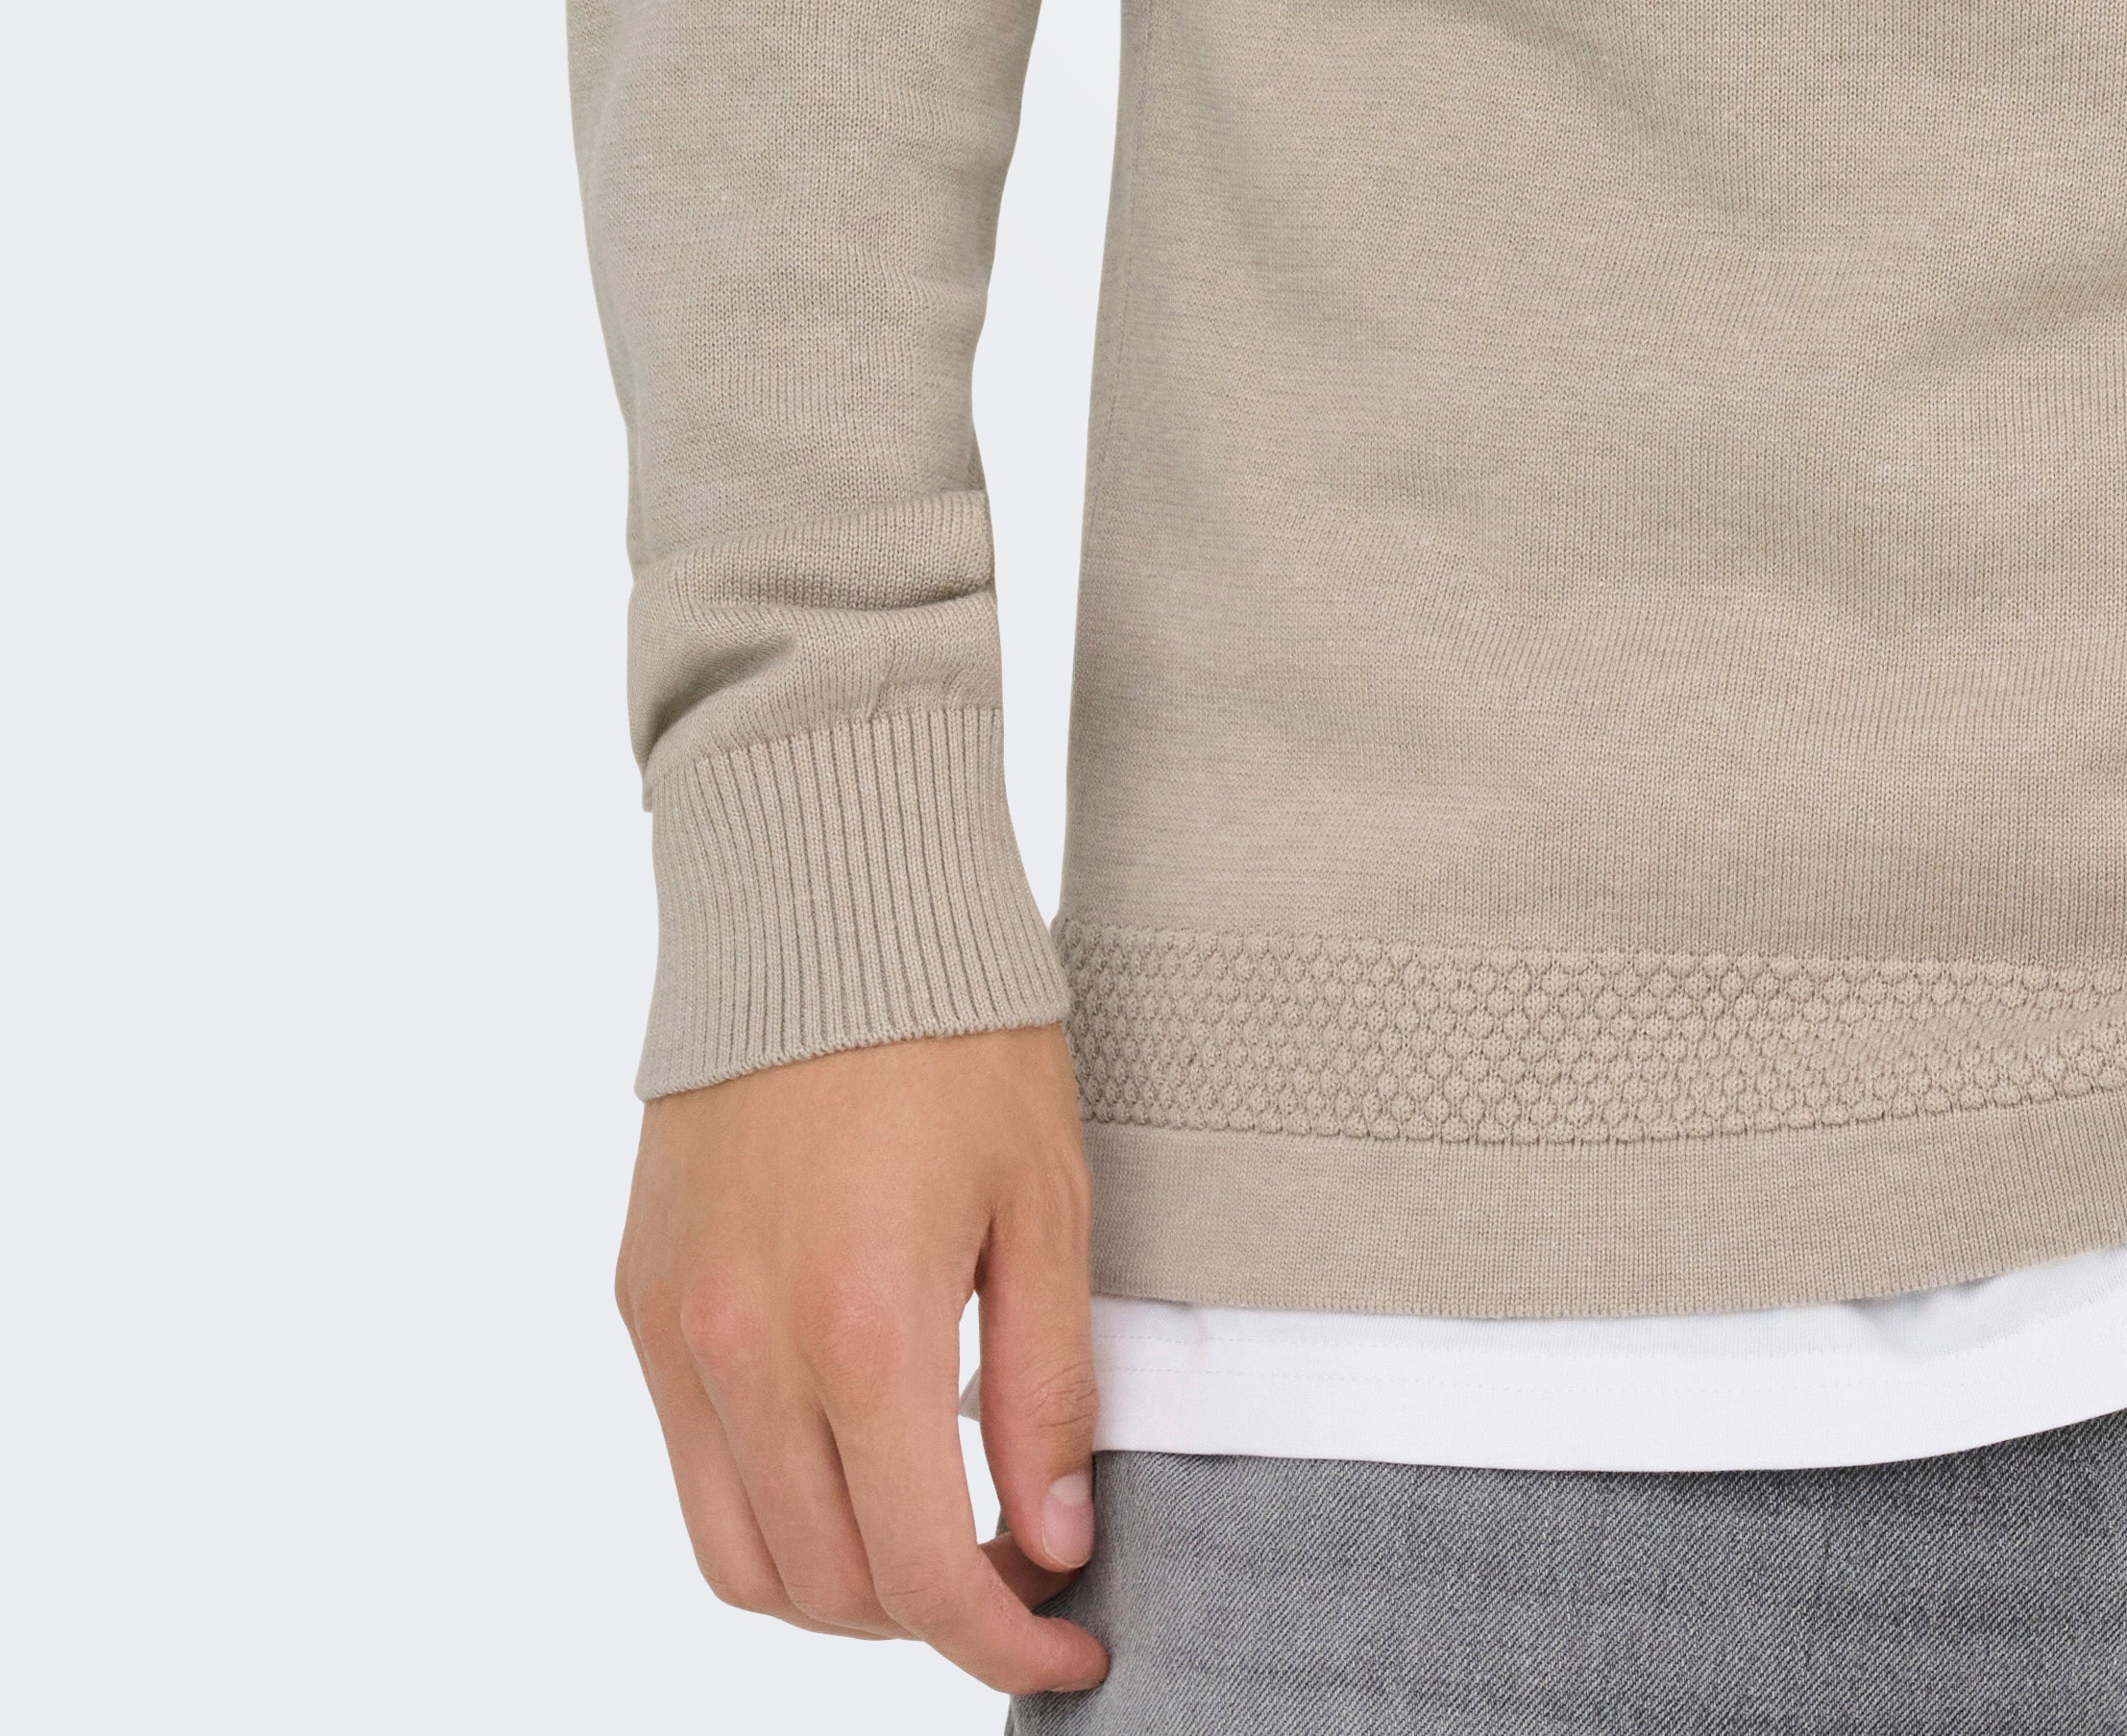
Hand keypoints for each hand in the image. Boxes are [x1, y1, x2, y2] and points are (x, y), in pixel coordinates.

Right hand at [615, 1023, 1105, 1694]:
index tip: (1069, 1648)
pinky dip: (768, 1511)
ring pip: (741, 1559)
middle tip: (1018, 1576)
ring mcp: (674, 1332)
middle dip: (932, 1617)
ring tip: (934, 1537)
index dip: (1002, 1644)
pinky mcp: (637, 1301)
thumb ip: (1046, 1386)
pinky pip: (691, 1471)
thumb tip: (1053, 1541)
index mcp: (861, 1327)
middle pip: (828, 1588)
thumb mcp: (1045, 1200)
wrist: (822, 898)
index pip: (921, 1570)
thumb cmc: (956, 1028)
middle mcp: (744, 1350)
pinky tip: (850, 1458)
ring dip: (840, 1588)